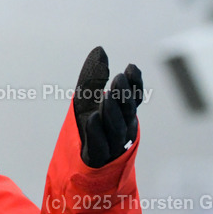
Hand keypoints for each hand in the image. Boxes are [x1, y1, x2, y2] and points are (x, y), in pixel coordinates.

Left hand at [73, 47, 142, 167]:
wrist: (78, 163)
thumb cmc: (87, 127)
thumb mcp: (85, 97)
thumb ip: (93, 76)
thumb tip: (100, 50)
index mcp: (122, 114)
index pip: (134, 98)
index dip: (135, 84)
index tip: (131, 67)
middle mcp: (121, 128)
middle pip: (126, 112)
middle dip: (124, 95)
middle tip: (119, 78)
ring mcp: (111, 146)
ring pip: (115, 129)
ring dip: (112, 112)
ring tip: (106, 96)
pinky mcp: (97, 158)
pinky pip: (99, 145)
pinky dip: (97, 131)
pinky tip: (93, 117)